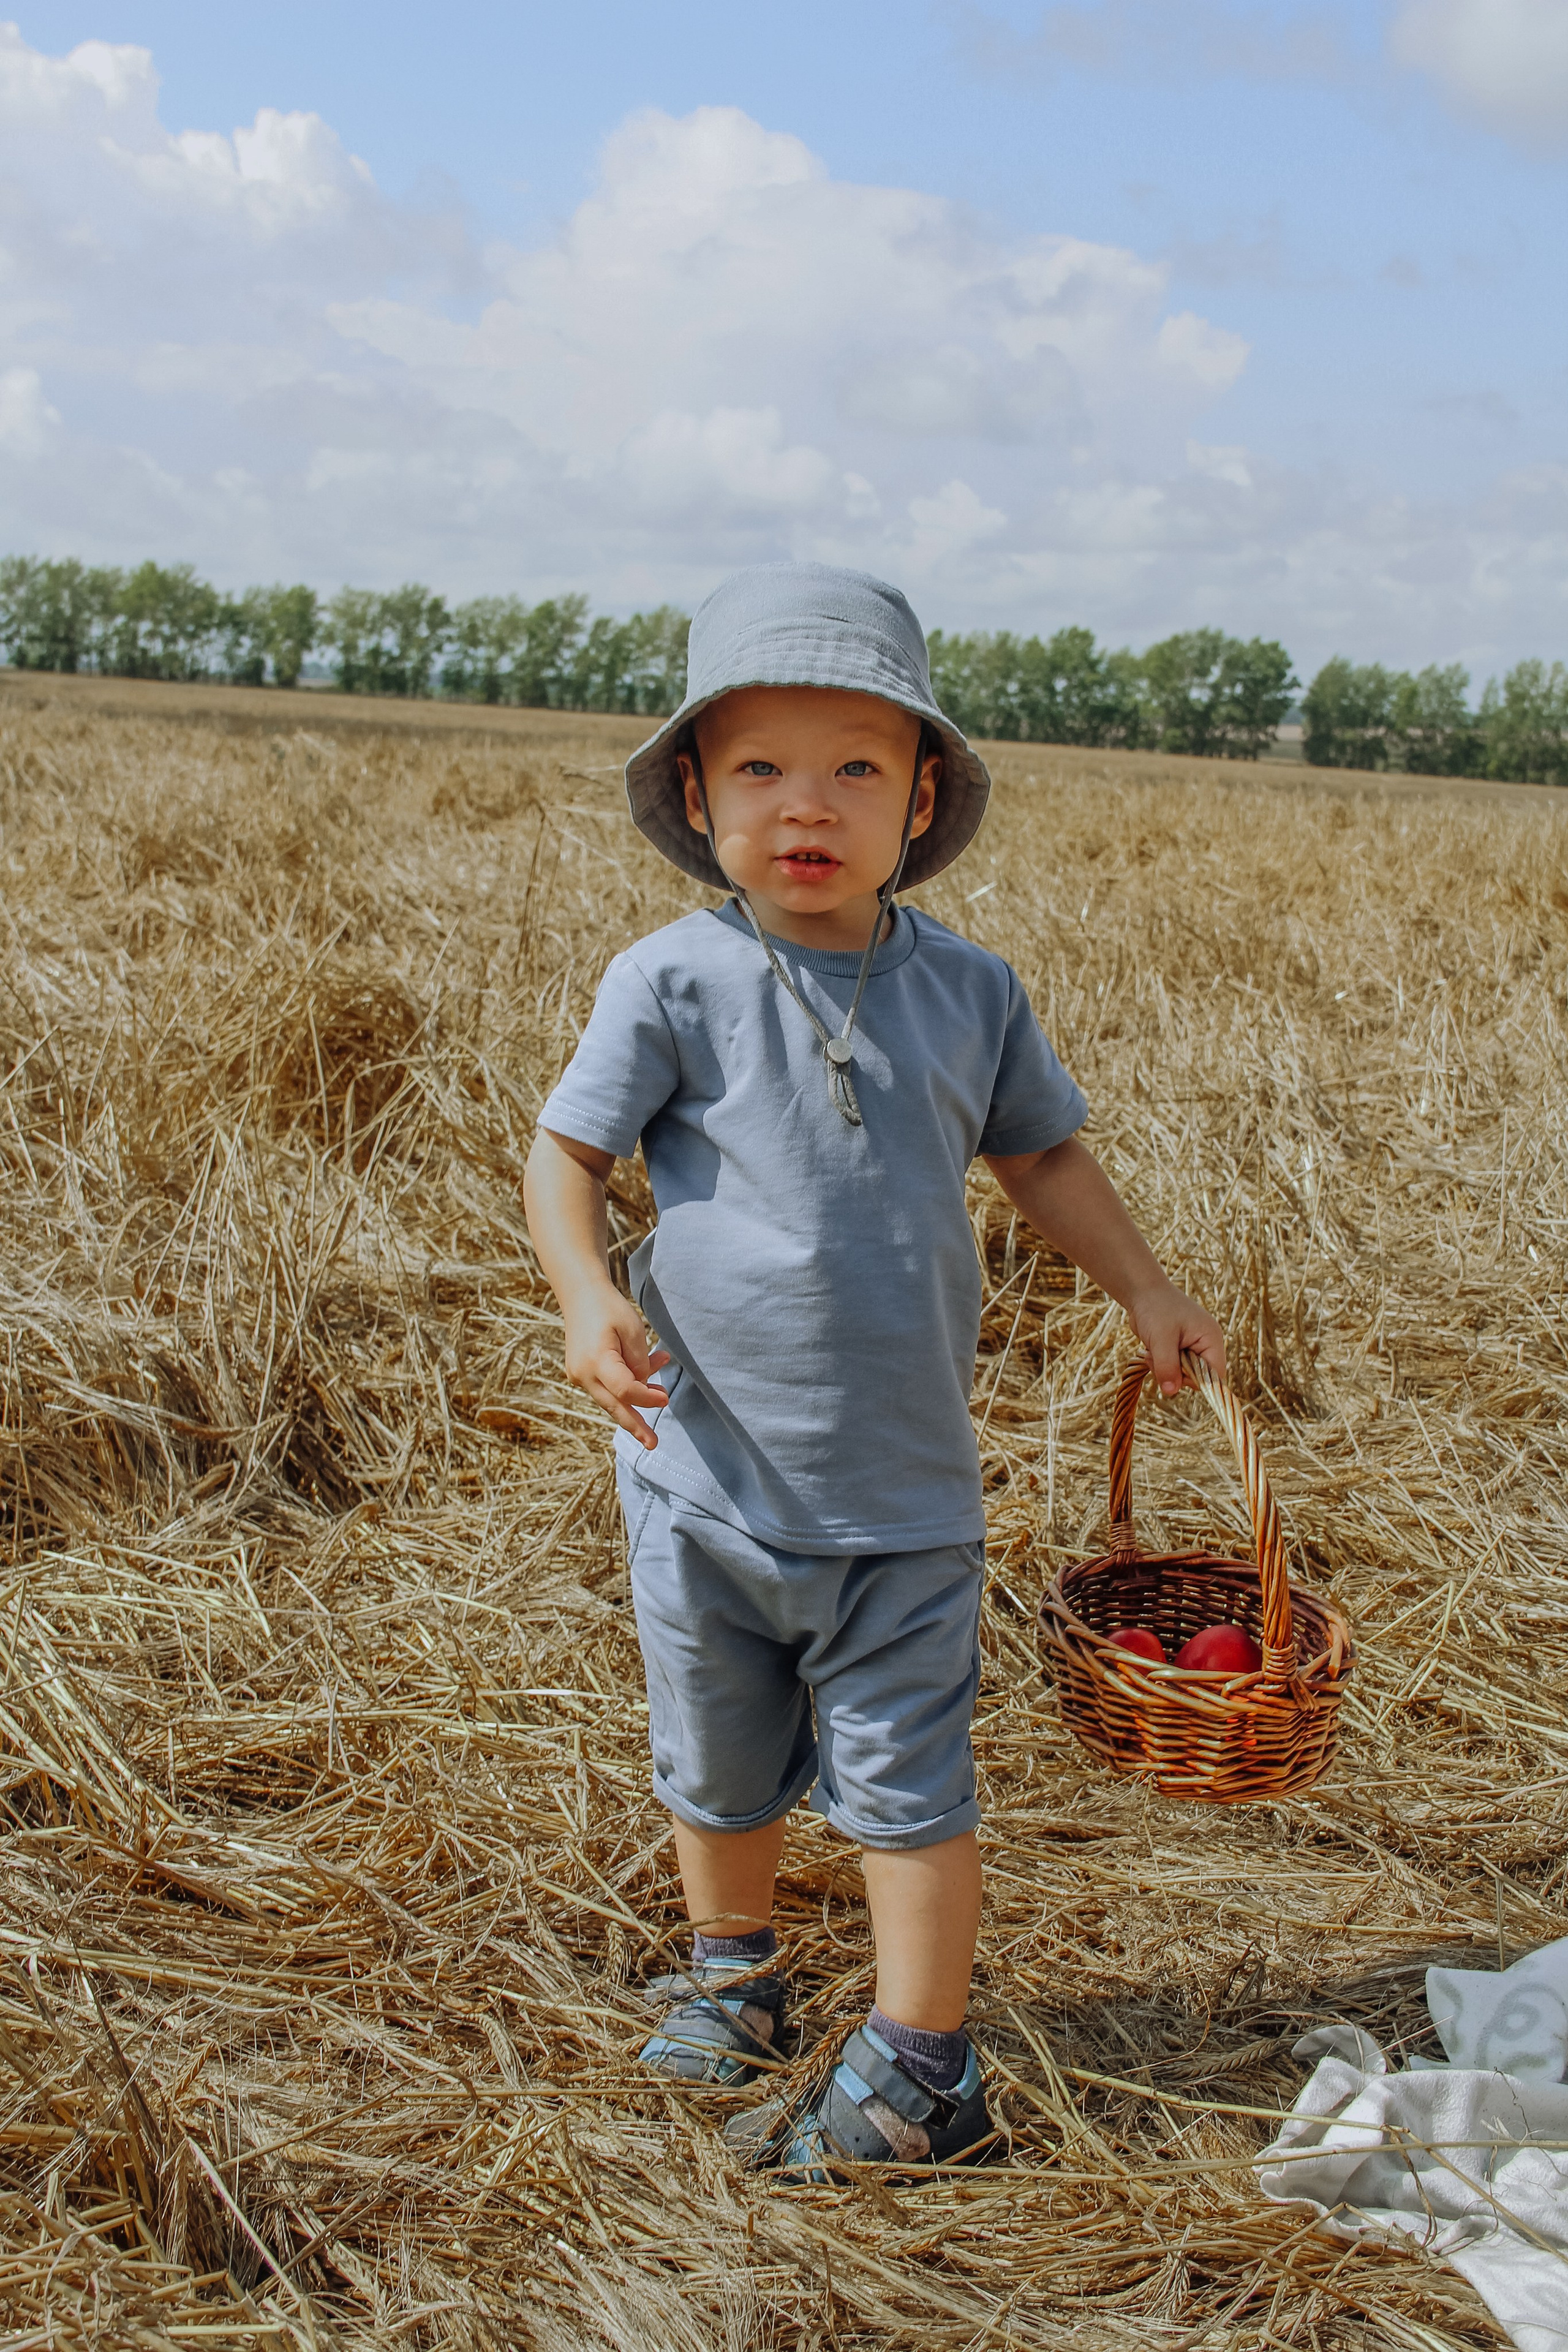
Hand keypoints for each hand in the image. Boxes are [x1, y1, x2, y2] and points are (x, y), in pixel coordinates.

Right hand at [562, 1289, 671, 1448]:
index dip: (647, 1398)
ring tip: (662, 1394)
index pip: (625, 1390)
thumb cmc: (609, 1308)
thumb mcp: (632, 1329)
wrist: (580, 1294)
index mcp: (596, 1361)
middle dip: (635, 1425)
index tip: (666, 1399)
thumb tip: (642, 1387)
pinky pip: (607, 1385)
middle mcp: (583, 1373)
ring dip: (636, 1398)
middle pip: (614, 1406)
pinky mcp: (581, 1373)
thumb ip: (639, 1362)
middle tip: (653, 1444)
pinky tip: (648, 1374)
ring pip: (611, 1397)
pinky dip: (626, 1384)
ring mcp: (579, 1375)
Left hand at [1129, 1282, 1225, 1396]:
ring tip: (1152, 1352)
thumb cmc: (1155, 1308)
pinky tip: (1150, 1351)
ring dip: (1164, 1369)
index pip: (1215, 1374)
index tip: (1175, 1377)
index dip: (1198, 1382)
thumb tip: (1171, 1391)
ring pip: (1181, 1375)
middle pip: (1197, 1377)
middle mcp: (1205, 1345)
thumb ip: (1167, 1366)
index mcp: (1211, 1339)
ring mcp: (1192, 1348)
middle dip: (1175, 1373)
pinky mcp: (1178, 1350)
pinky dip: (1159, 1364)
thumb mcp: (1161, 1339)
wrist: (1142, 1292)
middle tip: (1157, 1358)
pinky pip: (1172, 1368)